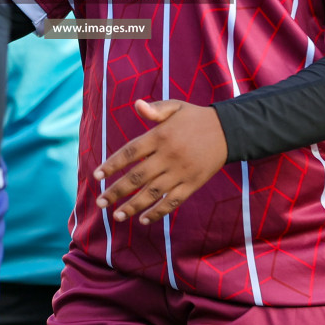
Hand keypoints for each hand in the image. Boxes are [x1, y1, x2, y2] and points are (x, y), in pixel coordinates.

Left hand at [93, 99, 227, 225]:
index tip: (96, 176)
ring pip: (153, 193)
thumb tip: (137, 105)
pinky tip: (143, 219)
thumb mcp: (176, 107)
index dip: (111, 165)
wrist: (228, 131)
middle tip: (100, 203)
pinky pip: (173, 202)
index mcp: (160, 136)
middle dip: (116, 191)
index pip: (130, 152)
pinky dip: (158, 212)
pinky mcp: (192, 184)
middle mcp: (168, 156)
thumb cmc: (195, 118)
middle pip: (137, 177)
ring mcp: (181, 172)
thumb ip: (155, 109)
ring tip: (117, 216)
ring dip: (133, 206)